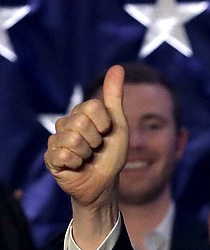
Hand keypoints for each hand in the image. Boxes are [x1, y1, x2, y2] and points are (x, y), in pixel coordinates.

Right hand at [43, 65, 127, 248]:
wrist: (104, 183)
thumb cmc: (111, 154)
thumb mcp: (118, 124)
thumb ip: (114, 96)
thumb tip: (118, 67)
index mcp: (81, 114)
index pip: (92, 106)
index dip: (105, 123)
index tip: (106, 133)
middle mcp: (65, 124)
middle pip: (81, 122)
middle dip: (96, 140)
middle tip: (96, 148)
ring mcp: (56, 141)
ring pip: (73, 140)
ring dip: (87, 153)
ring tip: (87, 158)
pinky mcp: (51, 158)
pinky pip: (63, 155)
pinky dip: (77, 163)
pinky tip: (77, 166)